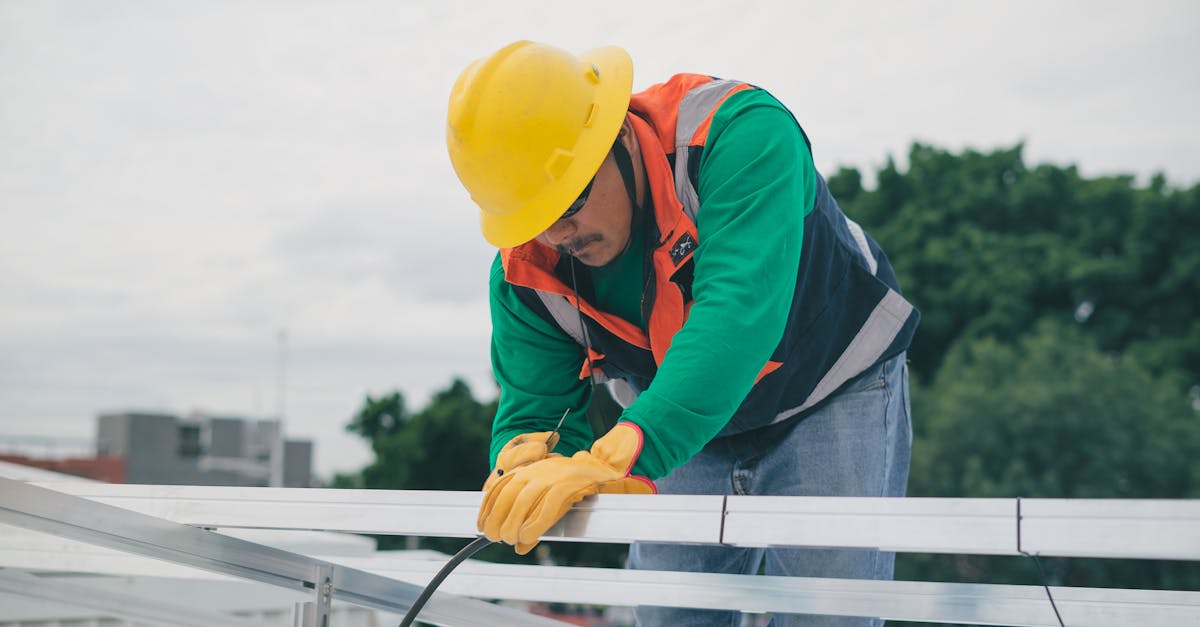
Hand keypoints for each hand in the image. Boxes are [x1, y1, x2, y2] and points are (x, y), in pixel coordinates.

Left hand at [477, 423, 655, 553]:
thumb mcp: (553, 499)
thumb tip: (519, 544)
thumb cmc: (582, 485)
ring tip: (511, 539)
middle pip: (509, 493)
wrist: (613, 467)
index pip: (501, 485)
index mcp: (533, 468)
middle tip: (497, 537)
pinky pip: (549, 504)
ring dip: (514, 522)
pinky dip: (536, 522)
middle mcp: (541, 468)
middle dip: (498, 517)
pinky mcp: (572, 482)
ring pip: (525, 498)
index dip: (488, 507)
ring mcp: (556, 474)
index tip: (481, 526)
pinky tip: (529, 537)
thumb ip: (534, 518)